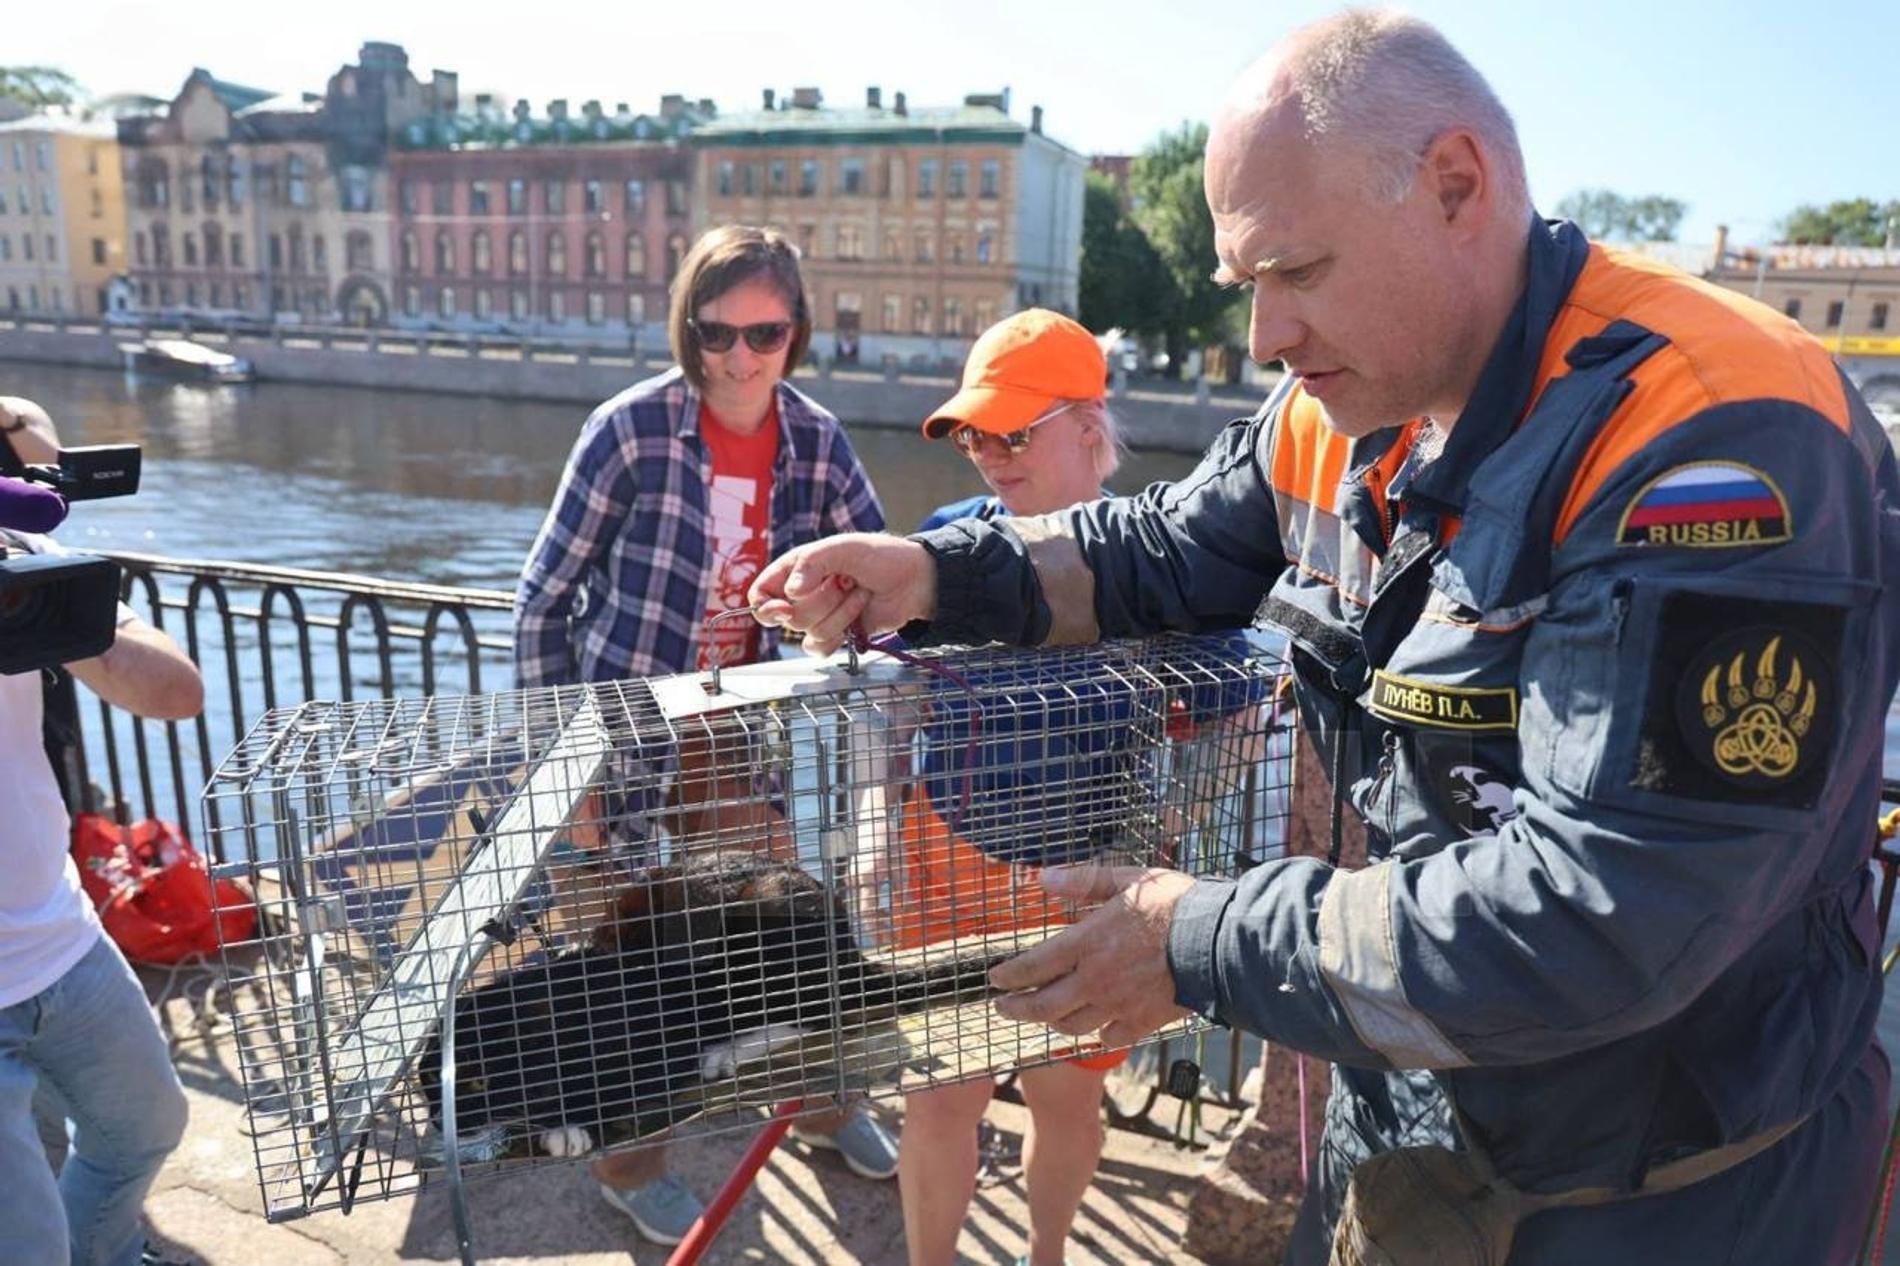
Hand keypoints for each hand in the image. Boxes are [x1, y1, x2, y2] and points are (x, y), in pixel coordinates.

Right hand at [748, 534, 936, 655]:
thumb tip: (790, 592)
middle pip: (788, 618)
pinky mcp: (835, 635)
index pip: (761, 593)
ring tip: (858, 594)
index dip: (768, 604)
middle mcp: (802, 594)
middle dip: (822, 602)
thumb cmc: (881, 556)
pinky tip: (857, 618)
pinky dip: (840, 635)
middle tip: (844, 583)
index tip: (786, 604)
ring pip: (808, 633)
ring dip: (839, 615)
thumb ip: (812, 563)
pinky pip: (820, 649)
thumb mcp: (844, 548)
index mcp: (795, 569)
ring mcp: (819, 616)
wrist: (915, 581)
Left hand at [989, 865, 1195, 1048]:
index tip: (995, 979)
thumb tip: (1041, 879)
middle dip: (1016, 1009)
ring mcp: (1118, 1005)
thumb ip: (1081, 881)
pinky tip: (1094, 1027)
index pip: (1032, 967)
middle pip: (1042, 1007)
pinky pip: (1109, 1038)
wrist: (1217, 941)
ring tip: (1045, 1016)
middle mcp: (1095, 980)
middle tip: (1003, 1007)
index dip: (1008, 977)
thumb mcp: (1126, 880)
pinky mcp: (1142, 1022)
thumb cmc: (1174, 904)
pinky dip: (1096, 1035)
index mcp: (1086, 943)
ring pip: (1071, 1026)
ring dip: (1052, 1023)